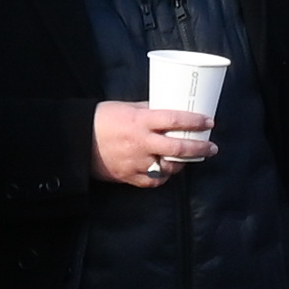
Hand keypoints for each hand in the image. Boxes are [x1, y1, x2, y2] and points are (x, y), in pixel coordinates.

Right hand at [94, 100, 215, 186]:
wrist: (76, 140)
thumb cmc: (101, 119)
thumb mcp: (127, 107)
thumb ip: (149, 110)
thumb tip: (169, 107)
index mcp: (140, 121)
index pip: (175, 120)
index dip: (195, 121)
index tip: (210, 122)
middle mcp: (141, 143)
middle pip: (178, 149)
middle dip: (200, 148)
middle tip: (212, 147)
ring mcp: (136, 162)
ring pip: (169, 168)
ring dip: (183, 165)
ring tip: (190, 159)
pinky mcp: (128, 176)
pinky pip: (153, 181)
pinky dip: (163, 177)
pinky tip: (168, 171)